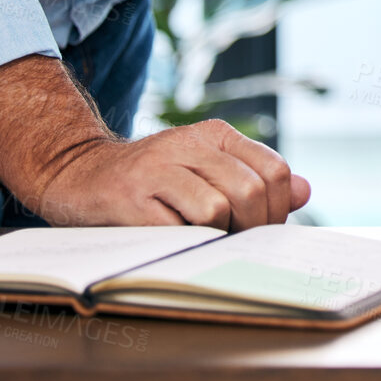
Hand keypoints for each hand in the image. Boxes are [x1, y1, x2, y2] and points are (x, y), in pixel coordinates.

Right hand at [0, 54, 310, 230]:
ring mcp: (158, 168)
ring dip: (216, 237)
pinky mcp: (129, 197)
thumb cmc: (150, 181)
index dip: (277, 211)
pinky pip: (176, 229)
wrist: (76, 173)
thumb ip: (253, 179)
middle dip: (250, 230)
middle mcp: (188, 144)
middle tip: (232, 244)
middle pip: (250, 193)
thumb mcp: (205, 170)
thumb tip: (304, 191)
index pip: (273, 171)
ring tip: (200, 241)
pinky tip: (173, 244)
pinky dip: (184, 245)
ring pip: (218, 208)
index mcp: (215, 135)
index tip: (259, 232)